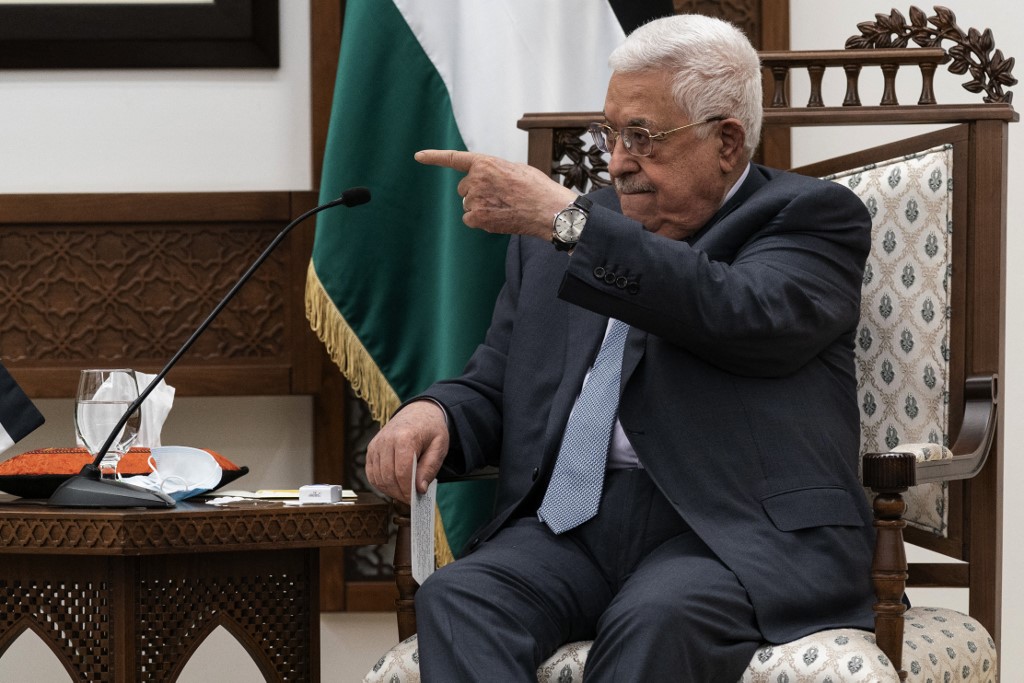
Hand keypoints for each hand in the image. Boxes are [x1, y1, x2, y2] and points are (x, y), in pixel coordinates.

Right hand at [366, 400, 449, 503]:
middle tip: (410, 499)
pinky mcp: (371, 449)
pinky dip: (381, 483)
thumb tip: (420, 489)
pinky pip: (371, 473)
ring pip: (378, 477)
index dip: (408, 489)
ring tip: (403, 493)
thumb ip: (430, 468)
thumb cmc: (430, 430)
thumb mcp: (439, 446)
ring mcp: (376, 444)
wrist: (417, 413)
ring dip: (390, 490)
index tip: (415, 499)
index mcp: (405, 437)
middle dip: (399, 492)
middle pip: (388, 477)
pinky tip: (393, 485)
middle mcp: (386, 440)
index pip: (402, 472)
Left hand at [415, 149, 576, 239]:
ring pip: (468, 205)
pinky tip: (498, 218)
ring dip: (480, 207)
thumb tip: (487, 182)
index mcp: (485, 163)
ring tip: (504, 207)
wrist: (548, 209)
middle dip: (476, 193)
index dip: (434, 157)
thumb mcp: (515, 169)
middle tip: (500, 197)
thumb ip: (494, 172)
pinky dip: (480, 221)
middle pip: (464, 189)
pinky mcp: (477, 217)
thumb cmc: (537, 189)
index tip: (418, 156)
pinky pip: (470, 220)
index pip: (454, 158)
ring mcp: (475, 199)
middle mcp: (476, 179)